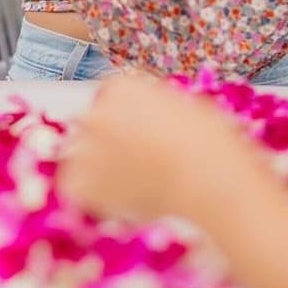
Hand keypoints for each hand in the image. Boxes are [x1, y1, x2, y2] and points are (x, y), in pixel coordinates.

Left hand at [59, 72, 251, 221]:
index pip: (111, 100)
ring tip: (136, 184)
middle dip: (110, 142)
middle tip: (139, 164)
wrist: (206, 180)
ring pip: (83, 157)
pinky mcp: (78, 182)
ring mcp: (83, 147)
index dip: (128, 119)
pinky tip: (124, 199)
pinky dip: (95, 196)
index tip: (143, 136)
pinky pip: (78, 188)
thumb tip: (143, 125)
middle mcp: (95, 111)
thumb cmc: (208, 144)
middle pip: (94, 126)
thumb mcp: (184, 106)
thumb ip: (152, 109)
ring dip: (100, 169)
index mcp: (121, 87)